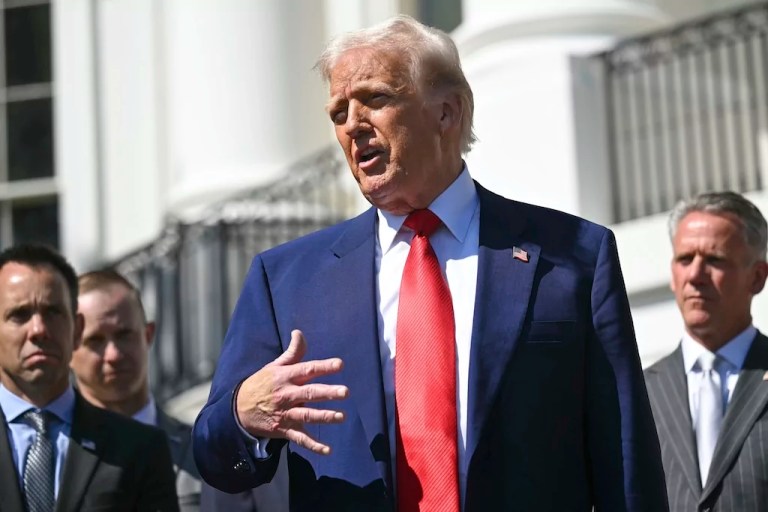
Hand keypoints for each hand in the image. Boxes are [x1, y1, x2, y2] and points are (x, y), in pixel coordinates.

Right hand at [235, 329, 348, 454]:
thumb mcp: (274, 366)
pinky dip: (313, 445)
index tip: (339, 364)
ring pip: (307, 416)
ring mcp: (285, 414)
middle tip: (345, 392)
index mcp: (285, 377)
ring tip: (340, 417)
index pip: (307, 370)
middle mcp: (286, 395)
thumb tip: (299, 332)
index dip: (323, 366)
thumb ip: (292, 352)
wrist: (237, 409)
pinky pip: (300, 438)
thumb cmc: (261, 384)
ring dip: (324, 416)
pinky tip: (327, 450)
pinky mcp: (283, 430)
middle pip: (309, 393)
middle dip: (327, 393)